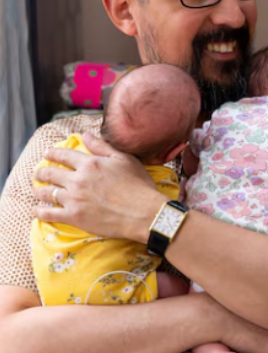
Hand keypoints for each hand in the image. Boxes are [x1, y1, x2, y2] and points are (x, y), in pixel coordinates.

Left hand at [33, 133, 166, 241]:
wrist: (144, 213)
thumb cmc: (139, 186)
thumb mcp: (125, 160)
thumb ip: (102, 147)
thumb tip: (86, 135)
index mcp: (90, 163)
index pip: (63, 155)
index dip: (52, 153)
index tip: (47, 154)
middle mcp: (77, 179)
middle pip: (50, 173)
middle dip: (42, 172)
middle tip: (40, 174)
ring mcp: (74, 199)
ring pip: (46, 192)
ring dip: (40, 191)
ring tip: (39, 191)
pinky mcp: (73, 217)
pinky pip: (49, 213)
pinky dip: (40, 211)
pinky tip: (37, 210)